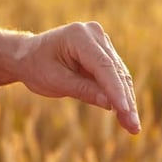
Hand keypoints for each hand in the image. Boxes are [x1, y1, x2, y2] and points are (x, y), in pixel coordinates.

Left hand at [16, 22, 140, 133]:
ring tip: (133, 127)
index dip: (116, 91)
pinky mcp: (104, 52)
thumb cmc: (36, 66)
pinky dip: (119, 95)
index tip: (125, 112)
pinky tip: (126, 115)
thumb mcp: (55, 81)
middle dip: (125, 101)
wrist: (27, 56)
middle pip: (115, 72)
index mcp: (78, 36)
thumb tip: (110, 104)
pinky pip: (115, 76)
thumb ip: (83, 90)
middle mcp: (94, 34)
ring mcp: (101, 41)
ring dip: (127, 101)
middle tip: (134, 127)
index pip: (103, 66)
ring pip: (119, 75)